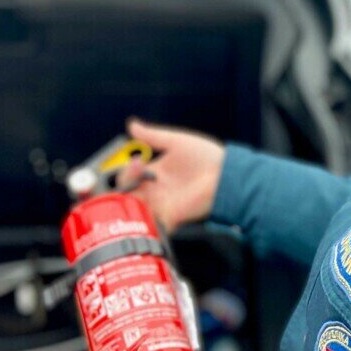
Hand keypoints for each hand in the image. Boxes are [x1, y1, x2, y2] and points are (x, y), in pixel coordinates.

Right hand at [118, 118, 225, 233]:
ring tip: (135, 195)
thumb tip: (131, 125)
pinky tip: (143, 211)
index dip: (127, 170)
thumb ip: (153, 136)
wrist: (227, 175)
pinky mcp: (170, 219)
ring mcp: (161, 206)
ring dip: (128, 205)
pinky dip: (142, 222)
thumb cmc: (206, 157)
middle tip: (137, 176)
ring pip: (133, 211)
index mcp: (154, 173)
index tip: (138, 161)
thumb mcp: (176, 142)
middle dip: (123, 187)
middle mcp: (155, 191)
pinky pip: (150, 226)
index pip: (129, 175)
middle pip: (126, 195)